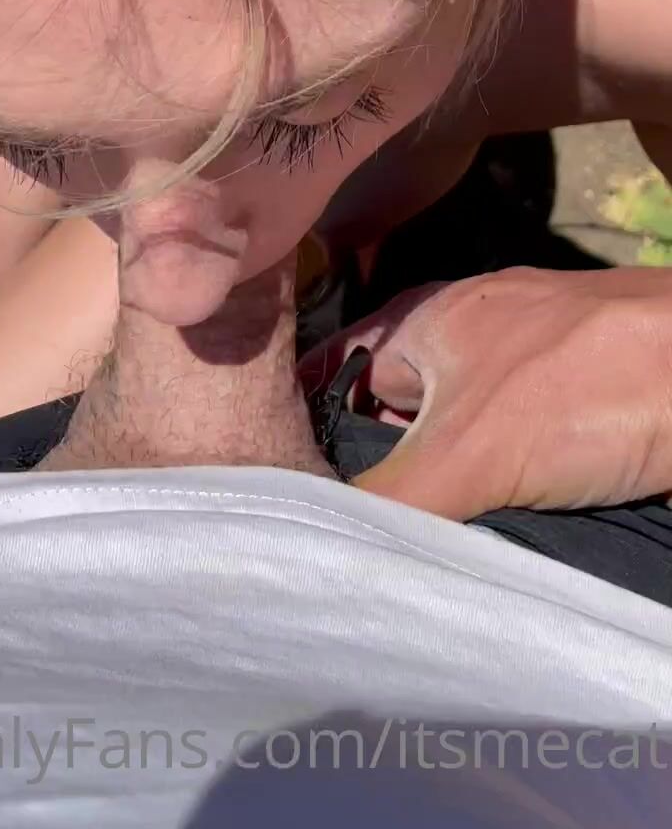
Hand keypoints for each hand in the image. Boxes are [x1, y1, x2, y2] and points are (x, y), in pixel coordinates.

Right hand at [299, 265, 671, 519]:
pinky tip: (500, 548)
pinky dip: (513, 507)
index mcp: (428, 320)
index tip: (294, 512)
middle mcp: (474, 342)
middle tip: (368, 554)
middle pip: (405, 427)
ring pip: (466, 455)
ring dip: (458, 506)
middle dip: (393, 488)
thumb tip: (303, 547)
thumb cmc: (590, 386)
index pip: (340, 384)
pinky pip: (522, 469)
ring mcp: (534, 380)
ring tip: (431, 564)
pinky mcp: (583, 417)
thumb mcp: (466, 452)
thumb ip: (385, 502)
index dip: (317, 444)